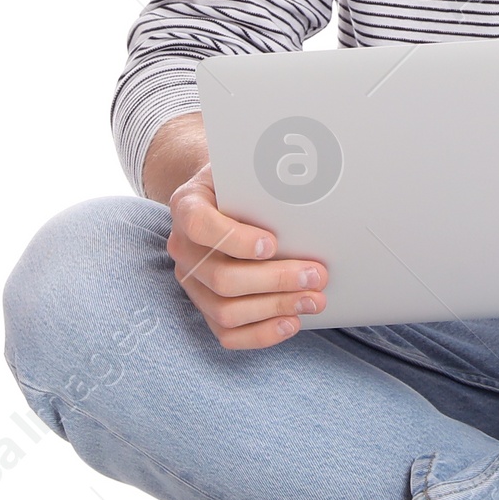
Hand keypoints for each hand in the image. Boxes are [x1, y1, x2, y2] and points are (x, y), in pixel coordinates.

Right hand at [165, 161, 328, 347]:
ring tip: (315, 298)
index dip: (234, 239)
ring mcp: (191, 281)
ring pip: (225, 310)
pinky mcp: (204, 306)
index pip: (198, 225)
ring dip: (276, 307)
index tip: (272, 243)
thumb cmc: (242, 181)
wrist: (223, 196)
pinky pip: (226, 333)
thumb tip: (302, 175)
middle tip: (316, 274)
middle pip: (221, 277)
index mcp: (186, 206)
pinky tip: (292, 322)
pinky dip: (262, 333)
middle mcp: (182, 247)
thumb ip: (263, 171)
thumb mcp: (246, 165)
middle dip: (275, 279)